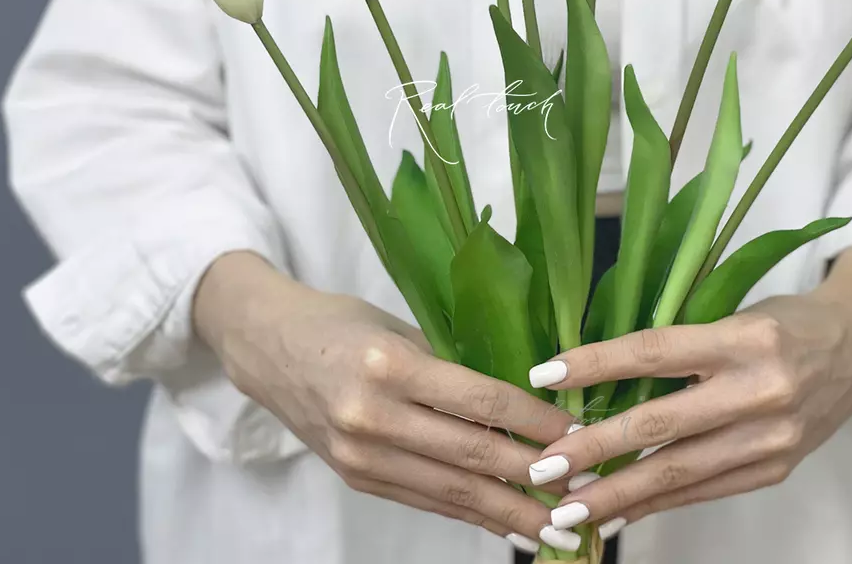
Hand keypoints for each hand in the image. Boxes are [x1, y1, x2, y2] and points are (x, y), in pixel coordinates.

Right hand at [194, 252, 576, 548]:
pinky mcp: (356, 477)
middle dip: (534, 482)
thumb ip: (455, 363)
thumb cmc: (343, 325)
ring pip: (452, 492)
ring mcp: (360, 453)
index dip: (535, 423)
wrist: (267, 348)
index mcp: (390, 364)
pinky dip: (472, 517)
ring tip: (558, 526)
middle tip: (583, 492)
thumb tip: (527, 396)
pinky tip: (509, 525)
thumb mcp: (401, 325)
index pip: (481, 401)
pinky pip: (426, 501)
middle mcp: (372, 414)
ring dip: (510, 513)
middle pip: (471, 457)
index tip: (577, 434)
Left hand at [523, 245, 851, 536]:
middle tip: (545, 467)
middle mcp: (762, 390)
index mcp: (746, 338)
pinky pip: (705, 490)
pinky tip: (617, 513)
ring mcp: (774, 437)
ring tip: (569, 507)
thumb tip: (601, 381)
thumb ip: (679, 346)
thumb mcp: (734, 314)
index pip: (656, 351)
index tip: (546, 373)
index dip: (597, 364)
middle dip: (595, 450)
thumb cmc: (784, 322)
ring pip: (680, 472)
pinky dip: (657, 504)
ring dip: (618, 494)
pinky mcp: (777, 467)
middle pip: (662, 425)